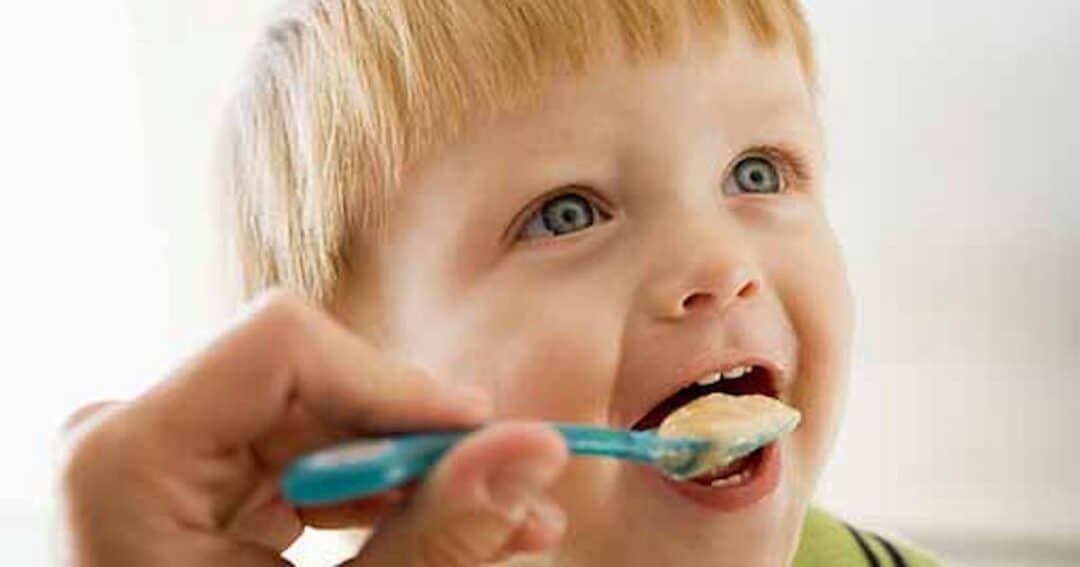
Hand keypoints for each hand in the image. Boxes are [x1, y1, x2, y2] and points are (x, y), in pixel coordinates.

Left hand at [58, 290, 568, 565]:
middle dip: (419, 439)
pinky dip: (370, 495)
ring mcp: (159, 458)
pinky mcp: (190, 486)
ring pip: (318, 419)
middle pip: (310, 382)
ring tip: (502, 522)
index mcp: (127, 458)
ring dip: (410, 472)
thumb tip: (533, 449)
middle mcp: (132, 435)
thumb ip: (434, 538)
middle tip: (515, 488)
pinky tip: (434, 525)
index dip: (394, 381)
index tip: (482, 434)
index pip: (281, 345)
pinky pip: (299, 459)